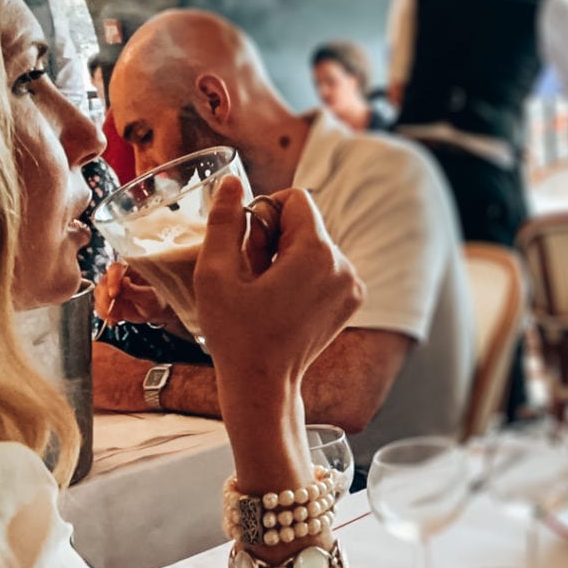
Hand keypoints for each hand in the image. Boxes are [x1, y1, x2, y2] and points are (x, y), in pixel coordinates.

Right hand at [94, 261, 174, 326]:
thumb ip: (135, 290)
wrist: (156, 312)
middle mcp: (118, 277)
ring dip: (104, 307)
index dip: (112, 280)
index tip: (114, 293)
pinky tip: (113, 320)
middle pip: (103, 282)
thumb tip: (124, 282)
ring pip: (99, 294)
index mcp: (130, 269)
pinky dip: (104, 314)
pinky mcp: (109, 301)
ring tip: (115, 317)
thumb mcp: (149, 296)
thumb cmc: (157, 299)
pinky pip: (100, 306)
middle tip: (112, 309)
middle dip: (105, 297)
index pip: (115, 269)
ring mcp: (112, 289)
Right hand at [194, 180, 363, 387]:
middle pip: (306, 222)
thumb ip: (224, 221)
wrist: (264, 386)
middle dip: (275, 238)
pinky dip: (302, 274)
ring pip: (314, 244)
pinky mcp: (351, 300)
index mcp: (317, 254)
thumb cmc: (236, 335)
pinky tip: (281, 301)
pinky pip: (324, 266)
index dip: (265, 213)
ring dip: (287, 256)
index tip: (247, 246)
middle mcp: (344, 266)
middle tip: (252, 275)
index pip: (295, 199)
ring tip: (265, 292)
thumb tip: (233, 182)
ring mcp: (352, 285)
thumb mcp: (215, 274)